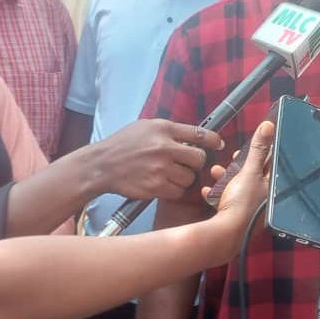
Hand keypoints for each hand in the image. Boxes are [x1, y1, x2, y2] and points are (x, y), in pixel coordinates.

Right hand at [86, 119, 223, 201]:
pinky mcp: (155, 187)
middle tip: (187, 164)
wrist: (101, 165)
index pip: (198, 133)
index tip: (218, 144)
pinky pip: (178, 192)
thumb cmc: (123, 144)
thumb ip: (169, 131)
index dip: (213, 140)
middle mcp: (164, 147)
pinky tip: (163, 184)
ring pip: (190, 178)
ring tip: (170, 174)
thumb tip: (193, 136)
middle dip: (196, 163)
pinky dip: (174, 190)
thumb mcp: (145, 127)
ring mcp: (160, 168)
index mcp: (163, 129)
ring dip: (184, 178)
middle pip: (199, 159)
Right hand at [204, 121, 272, 239]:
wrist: (226, 234)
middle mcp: (266, 200)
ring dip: (227, 178)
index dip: (262, 152)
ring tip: (215, 171)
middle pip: (255, 176)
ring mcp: (252, 210)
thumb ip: (258, 150)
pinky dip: (218, 195)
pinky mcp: (237, 218)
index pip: (273, 165)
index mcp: (274, 188)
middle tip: (234, 158)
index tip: (252, 144)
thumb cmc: (243, 202)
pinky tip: (207, 191)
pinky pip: (228, 202)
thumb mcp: (250, 171)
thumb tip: (269, 126)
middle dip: (241, 165)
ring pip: (240, 188)